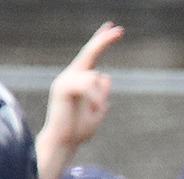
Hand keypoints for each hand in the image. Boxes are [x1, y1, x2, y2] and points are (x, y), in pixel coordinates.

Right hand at [38, 22, 120, 173]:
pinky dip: (95, 99)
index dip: (102, 41)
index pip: (92, 55)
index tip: (114, 28)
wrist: (65, 142)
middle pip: (89, 53)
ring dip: (100, 98)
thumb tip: (105, 76)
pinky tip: (95, 109)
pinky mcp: (63, 88)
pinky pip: (88, 86)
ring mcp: (65, 80)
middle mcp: (71, 76)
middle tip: (119, 29)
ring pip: (95, 77)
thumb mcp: (99, 109)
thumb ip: (102, 93)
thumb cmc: (80, 128)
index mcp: (80, 80)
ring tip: (95, 112)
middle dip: (104, 40)